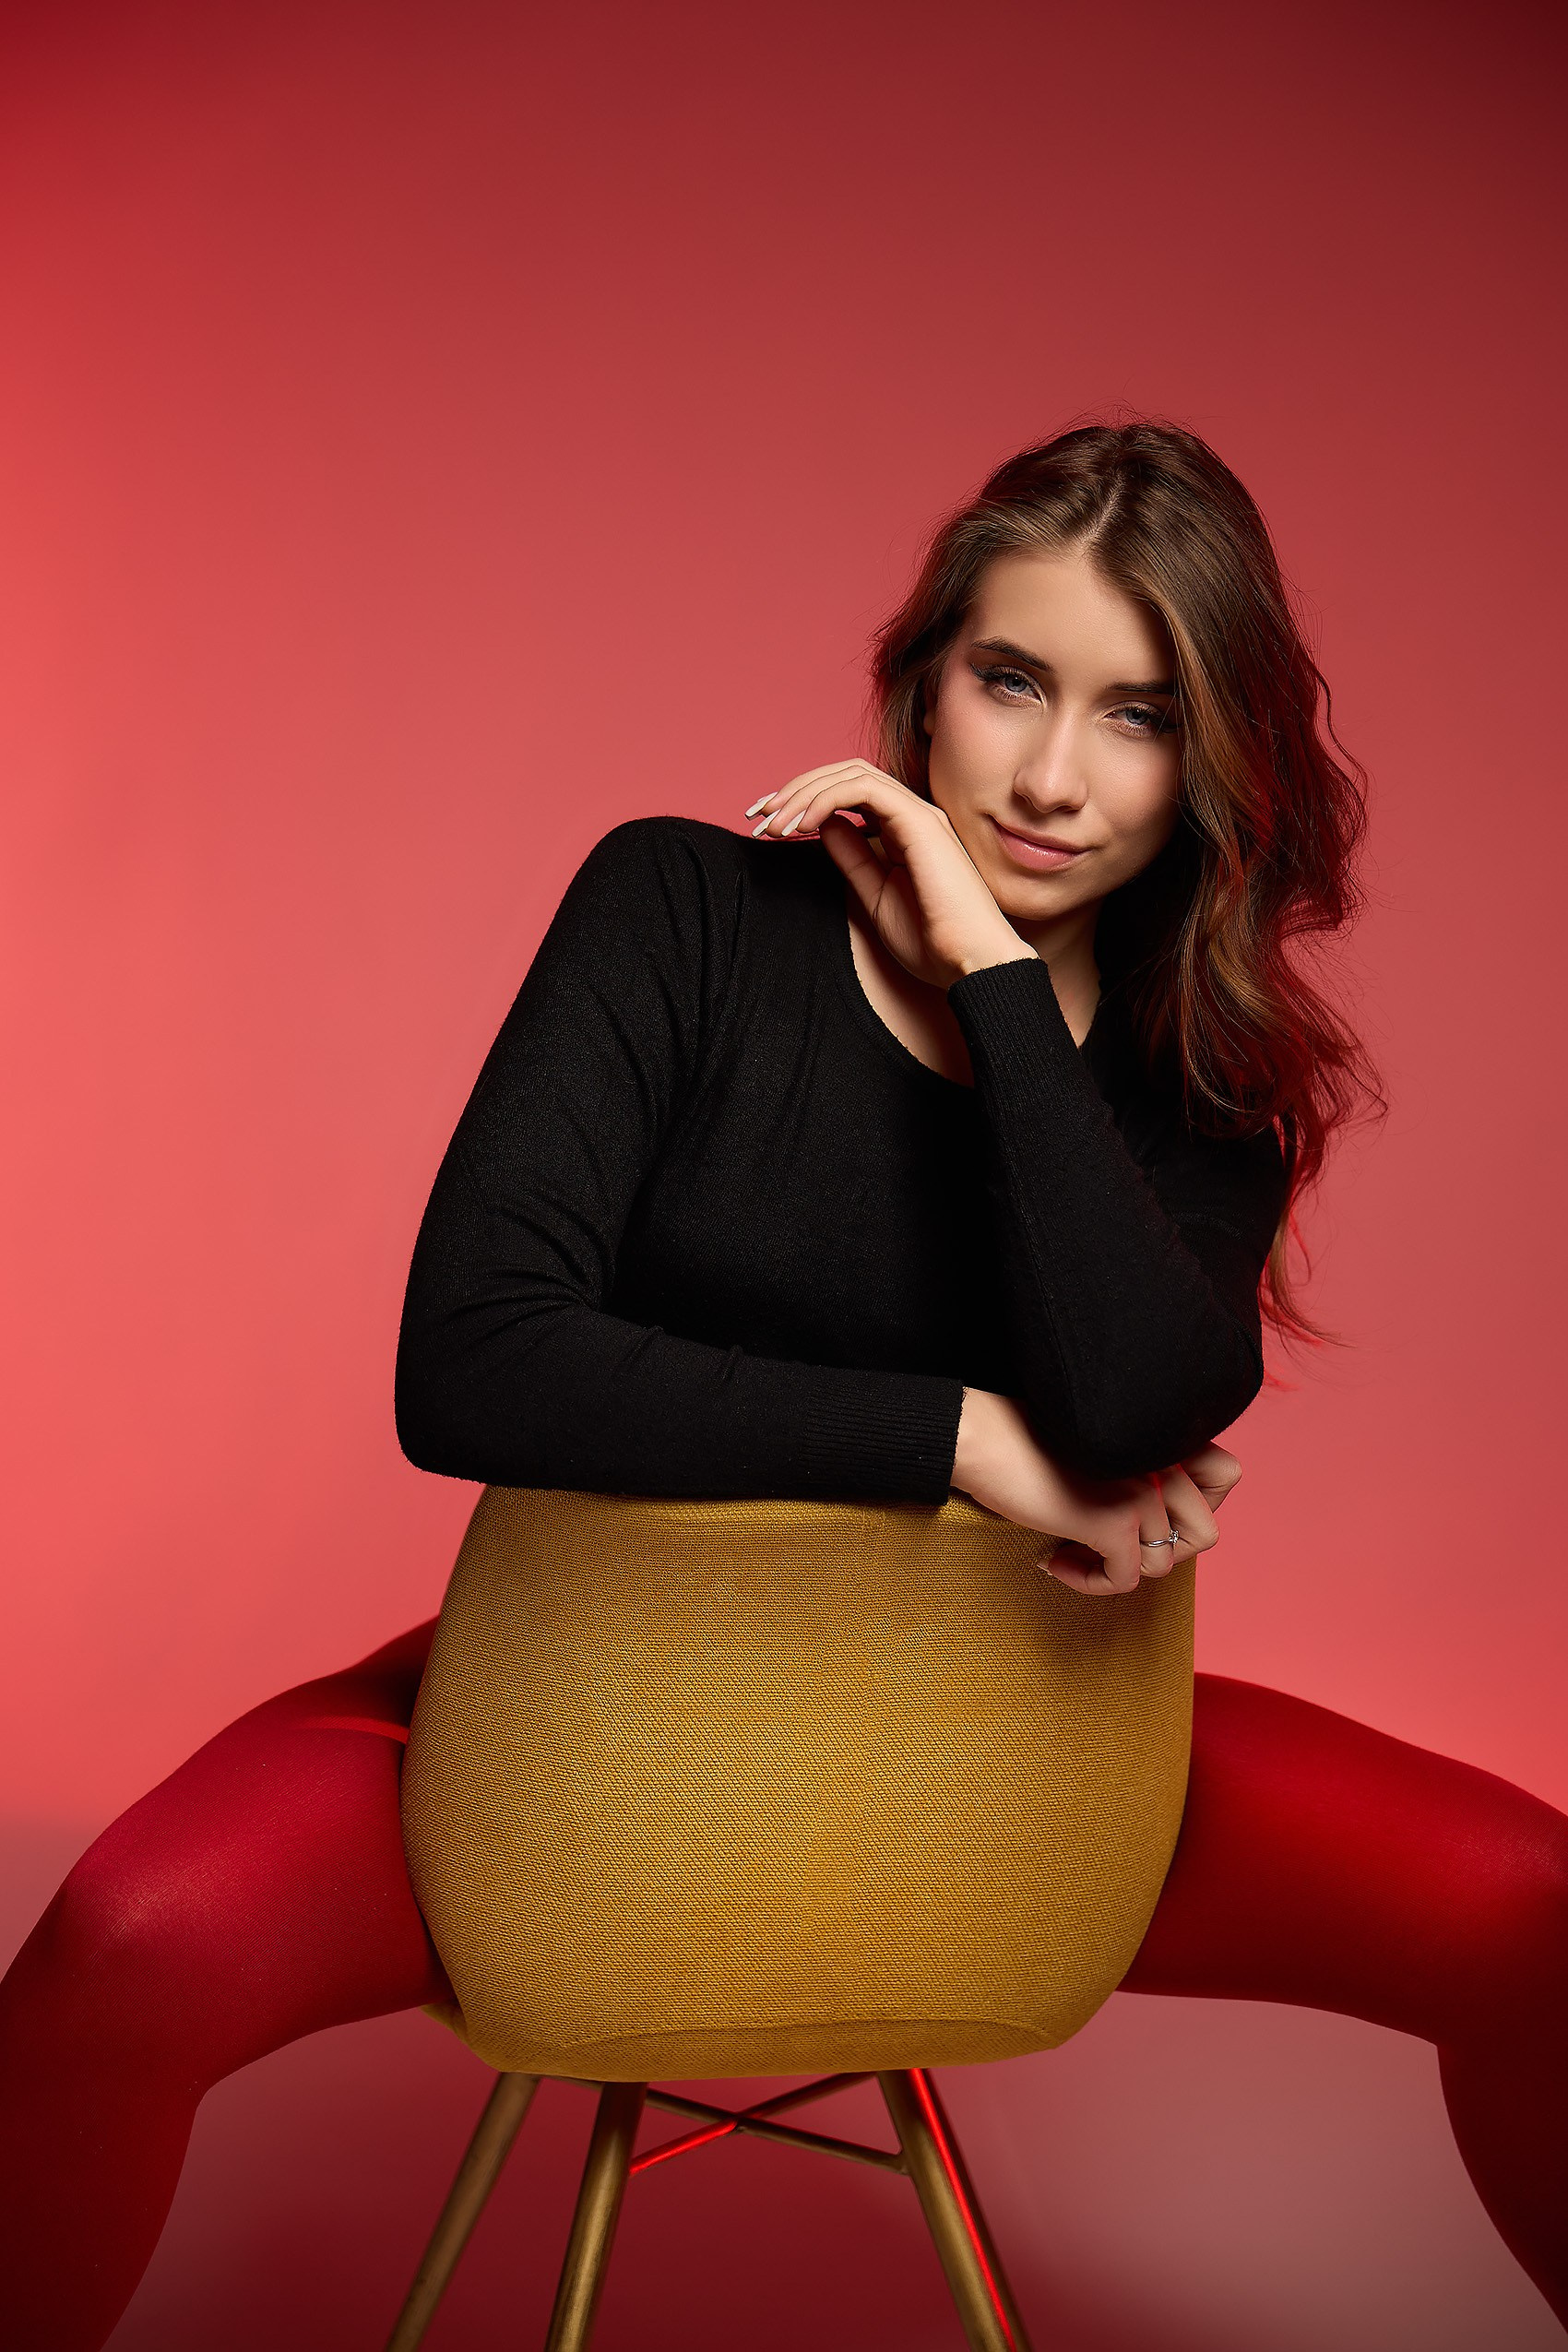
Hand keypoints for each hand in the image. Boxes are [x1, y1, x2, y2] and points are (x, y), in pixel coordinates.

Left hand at [745, 760, 1032, 990]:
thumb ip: (852, 858)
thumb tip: (823, 825)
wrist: (971, 964)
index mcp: (904, 831)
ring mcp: (918, 814)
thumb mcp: (874, 896)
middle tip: (756, 817)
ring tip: (772, 823)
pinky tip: (800, 824)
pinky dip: (825, 799)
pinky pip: (862, 789)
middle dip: (794, 790)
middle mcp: (912, 814)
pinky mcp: (920, 822)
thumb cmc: (932, 942)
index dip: (802, 800)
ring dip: (803, 792)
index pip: (847, 793)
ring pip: (850, 774)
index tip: (767, 826)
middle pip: (843, 775)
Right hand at [952, 1389, 1232, 1597]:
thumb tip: (1152, 1532)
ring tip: (1073, 1552)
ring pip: (1162, 1565)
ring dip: (1116, 1570)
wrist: (979, 1436)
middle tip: (1110, 1545)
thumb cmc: (1023, 1442)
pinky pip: (1124, 1580)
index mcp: (1162, 1434)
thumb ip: (1137, 1470)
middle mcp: (1163, 1458)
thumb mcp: (1097, 1449)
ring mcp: (1144, 1490)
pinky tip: (1054, 1560)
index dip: (1197, 1507)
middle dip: (1158, 1551)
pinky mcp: (1115, 1520)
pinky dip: (1090, 1583)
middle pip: (1203, 1535)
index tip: (1148, 1515)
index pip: (1228, 1476)